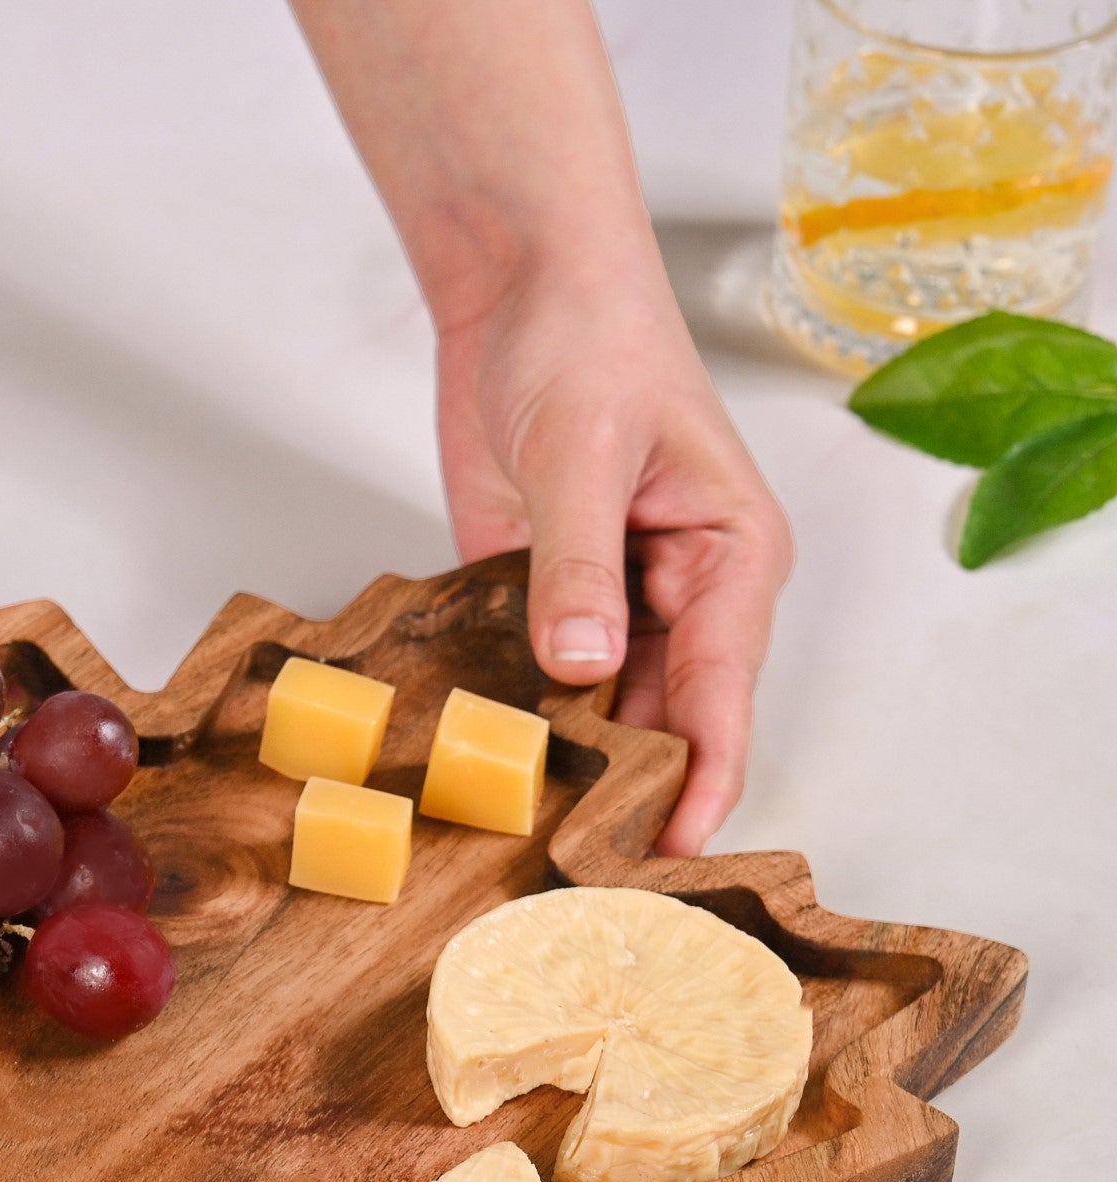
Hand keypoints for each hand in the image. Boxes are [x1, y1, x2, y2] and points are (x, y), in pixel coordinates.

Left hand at [435, 259, 793, 855]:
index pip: (723, 696)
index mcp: (731, 559)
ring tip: (518, 842)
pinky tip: (478, 771)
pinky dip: (513, 720)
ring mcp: (611, 602)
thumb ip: (578, 568)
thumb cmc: (589, 335)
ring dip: (561, 768)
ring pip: (597, 714)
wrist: (521, 281)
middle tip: (572, 871)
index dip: (699, 782)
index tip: (669, 855)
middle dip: (624, 794)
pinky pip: (536, 679)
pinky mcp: (546, 598)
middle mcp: (682, 595)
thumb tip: (583, 668)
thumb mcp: (580, 451)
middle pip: (663, 722)